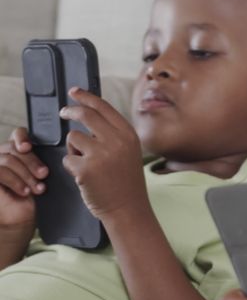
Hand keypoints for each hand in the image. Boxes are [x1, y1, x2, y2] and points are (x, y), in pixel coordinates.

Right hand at [0, 127, 45, 234]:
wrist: (20, 218)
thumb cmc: (33, 195)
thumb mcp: (39, 174)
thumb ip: (40, 159)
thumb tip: (56, 150)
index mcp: (15, 150)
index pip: (17, 133)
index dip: (22, 137)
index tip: (29, 147)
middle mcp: (2, 155)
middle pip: (14, 148)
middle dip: (31, 162)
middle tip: (43, 175)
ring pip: (8, 160)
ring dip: (26, 175)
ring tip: (37, 188)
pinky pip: (0, 171)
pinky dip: (14, 181)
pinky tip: (24, 191)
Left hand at [59, 87, 148, 220]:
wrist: (128, 207)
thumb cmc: (126, 180)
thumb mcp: (129, 151)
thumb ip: (113, 133)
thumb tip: (90, 112)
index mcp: (128, 134)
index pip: (103, 107)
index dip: (86, 96)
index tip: (75, 92)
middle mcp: (116, 141)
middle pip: (85, 115)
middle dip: (70, 111)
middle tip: (63, 113)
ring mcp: (100, 154)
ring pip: (73, 137)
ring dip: (73, 148)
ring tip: (86, 162)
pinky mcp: (85, 168)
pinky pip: (68, 158)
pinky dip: (72, 166)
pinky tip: (85, 176)